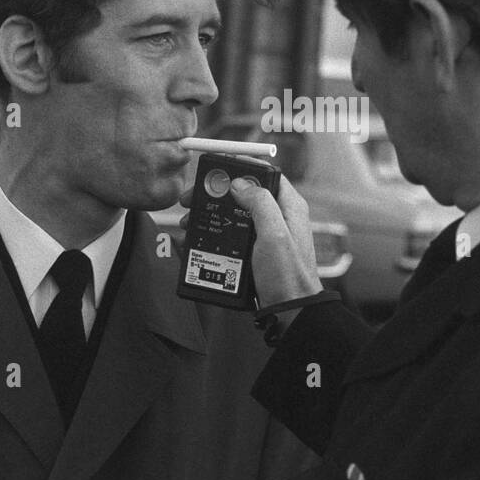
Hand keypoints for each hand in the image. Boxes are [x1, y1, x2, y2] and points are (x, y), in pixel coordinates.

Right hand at [183, 174, 321, 307]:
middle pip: (243, 193)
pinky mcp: (255, 251)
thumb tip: (239, 184)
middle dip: (216, 193)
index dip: (239, 167)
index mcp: (289, 206)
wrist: (288, 312)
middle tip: (193, 198)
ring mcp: (266, 235)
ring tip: (190, 221)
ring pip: (233, 214)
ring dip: (210, 214)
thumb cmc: (288, 276)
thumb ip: (259, 203)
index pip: (265, 173)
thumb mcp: (274, 234)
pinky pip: (231, 235)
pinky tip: (197, 239)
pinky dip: (213, 234)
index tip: (215, 168)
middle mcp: (278, 217)